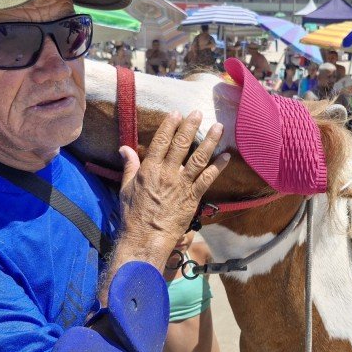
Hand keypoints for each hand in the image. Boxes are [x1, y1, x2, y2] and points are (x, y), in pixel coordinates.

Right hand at [114, 110, 229, 269]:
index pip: (161, 141)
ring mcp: (182, 185)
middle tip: (198, 112)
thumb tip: (124, 148)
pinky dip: (218, 167)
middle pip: (181, 145)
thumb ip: (129, 166)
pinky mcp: (193, 198)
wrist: (145, 238)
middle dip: (190, 127)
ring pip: (198, 158)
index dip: (169, 126)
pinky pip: (208, 179)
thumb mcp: (126, 188)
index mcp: (149, 169)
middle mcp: (167, 174)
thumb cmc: (133, 215)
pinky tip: (226, 156)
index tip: (177, 113)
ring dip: (210, 142)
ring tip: (219, 127)